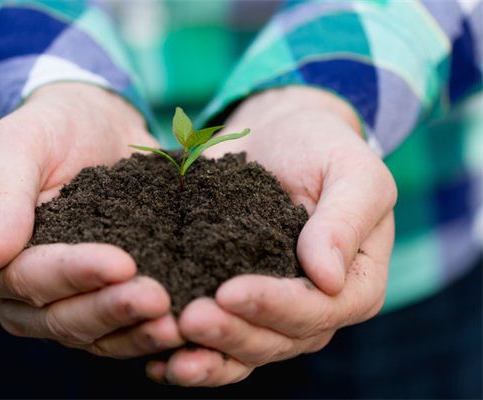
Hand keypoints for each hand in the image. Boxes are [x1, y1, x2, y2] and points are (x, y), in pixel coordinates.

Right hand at [0, 83, 182, 357]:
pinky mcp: (99, 303)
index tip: (121, 263)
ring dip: (135, 332)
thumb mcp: (17, 144)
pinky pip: (120, 331)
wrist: (91, 128)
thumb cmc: (49, 129)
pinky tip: (180, 326)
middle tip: (158, 299)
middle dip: (111, 308)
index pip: (28, 276)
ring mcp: (61, 305)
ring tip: (175, 323)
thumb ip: (1, 196)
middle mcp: (19, 295)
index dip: (73, 273)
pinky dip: (147, 333)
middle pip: (62, 317)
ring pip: (94, 334)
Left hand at [146, 86, 396, 384]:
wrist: (279, 138)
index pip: (319, 309)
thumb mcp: (351, 171)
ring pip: (244, 349)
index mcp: (354, 284)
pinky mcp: (237, 304)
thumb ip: (345, 221)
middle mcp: (316, 309)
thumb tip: (329, 279)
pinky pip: (219, 340)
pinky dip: (192, 353)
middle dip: (232, 333)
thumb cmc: (321, 148)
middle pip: (277, 339)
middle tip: (189, 319)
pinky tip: (158, 361)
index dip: (275, 306)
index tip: (231, 292)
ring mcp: (273, 311)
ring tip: (167, 346)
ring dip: (207, 353)